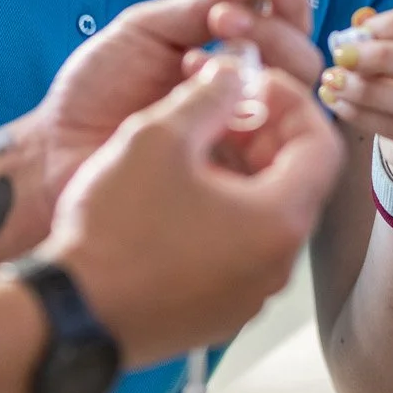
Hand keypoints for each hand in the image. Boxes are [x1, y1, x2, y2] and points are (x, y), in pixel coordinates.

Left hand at [27, 0, 325, 217]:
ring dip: (258, 68)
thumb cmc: (95, 89)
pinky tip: (199, 107)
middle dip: (273, 31)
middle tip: (225, 20)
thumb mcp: (143, 33)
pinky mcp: (235, 178)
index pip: (282, 24)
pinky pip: (269, 150)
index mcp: (230, 53)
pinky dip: (243, 117)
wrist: (55, 150)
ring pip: (294, 101)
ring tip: (196, 59)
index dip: (287, 0)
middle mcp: (246, 94)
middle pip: (301, 61)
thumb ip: (196, 5)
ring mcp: (243, 137)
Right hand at [45, 58, 342, 366]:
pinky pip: (239, 251)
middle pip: (296, 180)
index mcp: (279, 221)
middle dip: (263, 133)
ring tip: (192, 147)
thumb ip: (210, 94)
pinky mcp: (219, 313)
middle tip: (220, 108)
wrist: (70, 317)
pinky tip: (177, 195)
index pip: (322, 144)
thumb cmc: (116, 229)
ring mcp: (250, 296)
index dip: (291, 102)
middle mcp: (277, 265)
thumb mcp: (160, 136)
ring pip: (265, 216)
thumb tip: (236, 75)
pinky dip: (224, 213)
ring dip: (241, 172)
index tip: (252, 83)